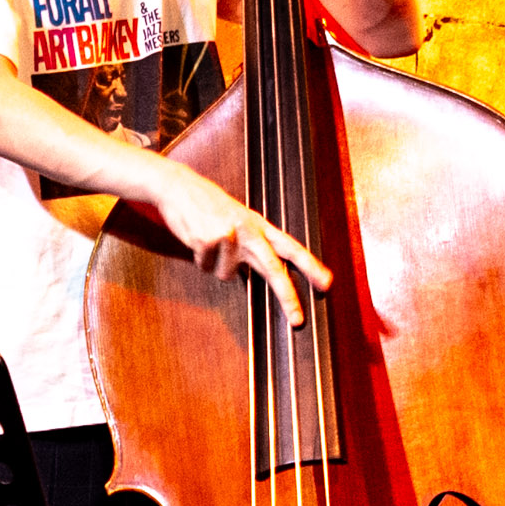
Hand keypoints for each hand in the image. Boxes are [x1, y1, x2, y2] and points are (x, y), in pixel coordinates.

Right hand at [146, 168, 332, 328]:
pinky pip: (206, 268)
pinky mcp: (210, 241)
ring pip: (227, 274)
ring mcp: (230, 236)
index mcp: (259, 225)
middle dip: (287, 296)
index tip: (326, 283)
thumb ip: (254, 241)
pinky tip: (197, 240)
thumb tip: (265, 270)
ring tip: (208, 242)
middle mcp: (249, 231)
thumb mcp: (238, 217)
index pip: (291, 247)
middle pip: (274, 269)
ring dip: (215, 265)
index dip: (310, 266)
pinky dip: (200, 259)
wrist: (178, 187)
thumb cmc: (207, 204)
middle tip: (298, 319)